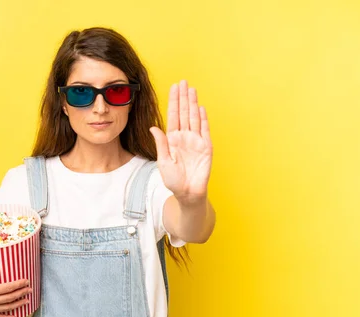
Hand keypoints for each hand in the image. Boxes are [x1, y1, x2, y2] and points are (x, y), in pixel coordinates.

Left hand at [150, 80, 212, 204]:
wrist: (187, 193)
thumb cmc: (173, 180)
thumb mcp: (163, 161)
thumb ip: (161, 143)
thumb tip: (153, 127)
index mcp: (173, 139)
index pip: (173, 116)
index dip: (174, 101)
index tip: (174, 87)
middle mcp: (185, 137)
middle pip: (184, 113)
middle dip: (183, 97)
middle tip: (183, 81)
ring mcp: (196, 141)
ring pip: (194, 118)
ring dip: (193, 104)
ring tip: (192, 89)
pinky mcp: (206, 148)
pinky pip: (205, 131)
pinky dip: (203, 119)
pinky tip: (201, 108)